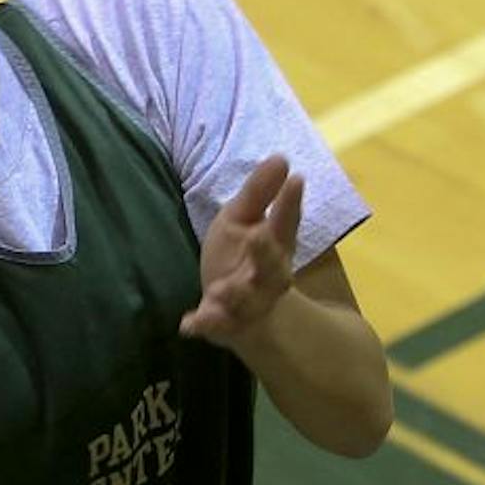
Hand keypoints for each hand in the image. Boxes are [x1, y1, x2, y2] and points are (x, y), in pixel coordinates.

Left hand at [185, 155, 303, 346]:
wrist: (237, 311)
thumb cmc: (241, 255)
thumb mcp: (243, 218)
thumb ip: (259, 192)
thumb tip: (281, 157)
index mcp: (274, 245)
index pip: (286, 223)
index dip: (291, 204)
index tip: (296, 179)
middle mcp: (267, 276)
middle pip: (272, 268)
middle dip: (266, 254)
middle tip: (258, 237)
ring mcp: (247, 303)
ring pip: (247, 301)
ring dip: (235, 294)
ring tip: (222, 289)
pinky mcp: (225, 324)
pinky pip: (217, 326)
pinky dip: (205, 325)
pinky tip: (188, 323)